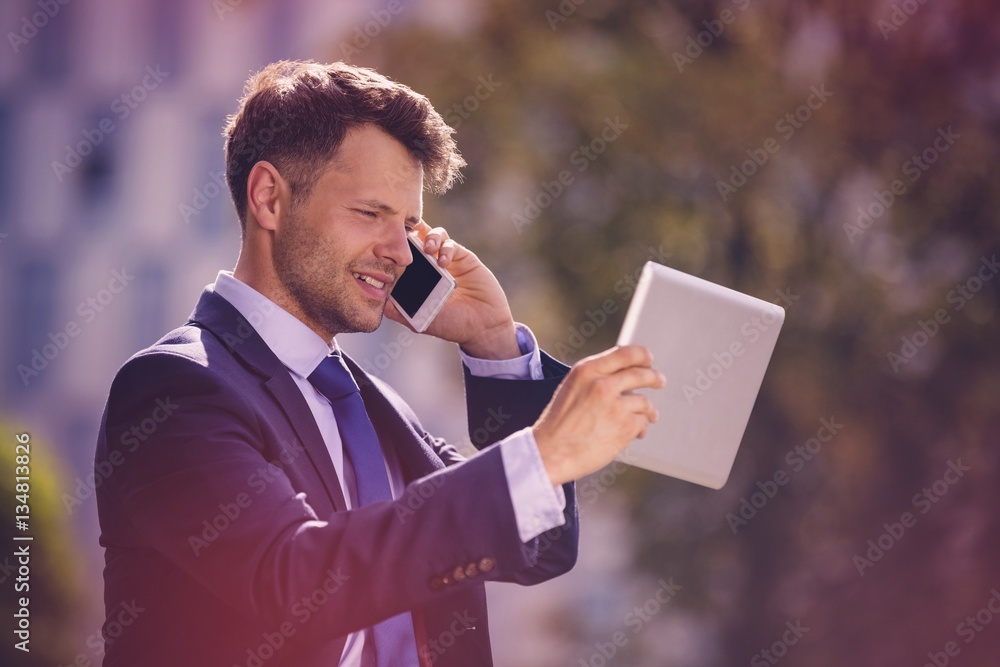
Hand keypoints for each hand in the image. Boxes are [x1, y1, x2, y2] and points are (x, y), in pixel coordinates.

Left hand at [384, 221, 520, 359]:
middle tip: (404, 236)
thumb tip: (379, 301)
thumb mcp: (421, 321)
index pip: (401, 257)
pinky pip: (451, 244)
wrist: (483, 327)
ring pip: (433, 235)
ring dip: (428, 237)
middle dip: (410, 233)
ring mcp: (447, 260)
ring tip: (427, 249)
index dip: (394, 249)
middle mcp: (430, 266)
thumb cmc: (452, 325)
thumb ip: (400, 312)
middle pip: (416, 239)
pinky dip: (445, 248)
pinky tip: (444, 262)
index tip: (385, 247)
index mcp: (417, 278)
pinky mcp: (463, 258)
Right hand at [532, 345, 665, 485]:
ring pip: (644, 402)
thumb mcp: (571, 388)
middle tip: (660, 381)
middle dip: (654, 378)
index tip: (648, 359)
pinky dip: (642, 428)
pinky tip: (638, 433)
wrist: (550, 453)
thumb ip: (594, 378)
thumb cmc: (557, 425)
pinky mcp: (625, 427)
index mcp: (586, 370)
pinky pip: (642, 422)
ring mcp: (616, 405)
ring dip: (649, 410)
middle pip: (641, 374)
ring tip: (651, 415)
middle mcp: (602, 384)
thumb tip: (623, 374)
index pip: (625, 353)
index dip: (641, 355)